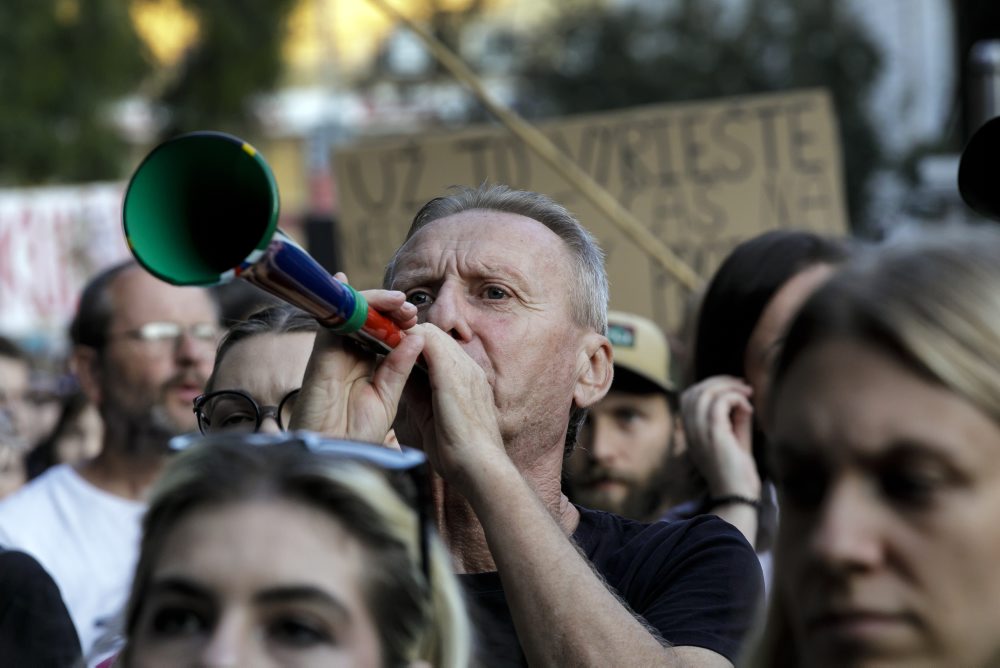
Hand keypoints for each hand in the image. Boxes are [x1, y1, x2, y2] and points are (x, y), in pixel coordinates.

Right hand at [289, 274, 422, 444]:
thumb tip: (416, 337)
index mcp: (366, 364)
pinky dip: (346, 307)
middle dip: (388, 307)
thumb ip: (398, 368)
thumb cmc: (357, 434)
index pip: (381, 331)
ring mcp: (333, 354)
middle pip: (366, 318)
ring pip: (349, 315)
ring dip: (373, 302)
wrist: (335, 458)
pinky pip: (331, 325)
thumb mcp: (387, 398)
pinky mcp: (320, 358)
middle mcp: (348, 355)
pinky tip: (359, 295)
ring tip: (397, 301)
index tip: (417, 320)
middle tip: (409, 309)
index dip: (398, 320)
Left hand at [394, 323, 506, 491]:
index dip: (414, 347)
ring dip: (405, 336)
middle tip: (380, 342)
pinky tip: (387, 345)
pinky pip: (429, 341)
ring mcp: (464, 368)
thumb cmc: (459, 454)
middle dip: (407, 337)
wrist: (481, 467)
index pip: (439, 348)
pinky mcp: (453, 373)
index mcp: (466, 380)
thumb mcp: (434, 418)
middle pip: (434, 335)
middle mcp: (468, 368)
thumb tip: (402, 380)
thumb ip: (420, 395)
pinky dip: (407, 340)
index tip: (391, 353)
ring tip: (380, 341)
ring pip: (431, 333)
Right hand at [680, 375, 760, 498]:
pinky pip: (720, 402)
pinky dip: (736, 398)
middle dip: (720, 381)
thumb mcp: (736, 439)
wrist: (738, 495)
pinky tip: (748, 409)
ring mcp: (700, 432)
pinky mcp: (713, 434)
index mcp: (691, 432)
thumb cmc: (739, 472)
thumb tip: (741, 396)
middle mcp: (691, 431)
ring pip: (706, 392)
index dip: (709, 385)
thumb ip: (735, 418)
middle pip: (696, 390)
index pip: (689, 397)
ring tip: (747, 393)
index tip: (734, 388)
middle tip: (743, 386)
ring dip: (729, 387)